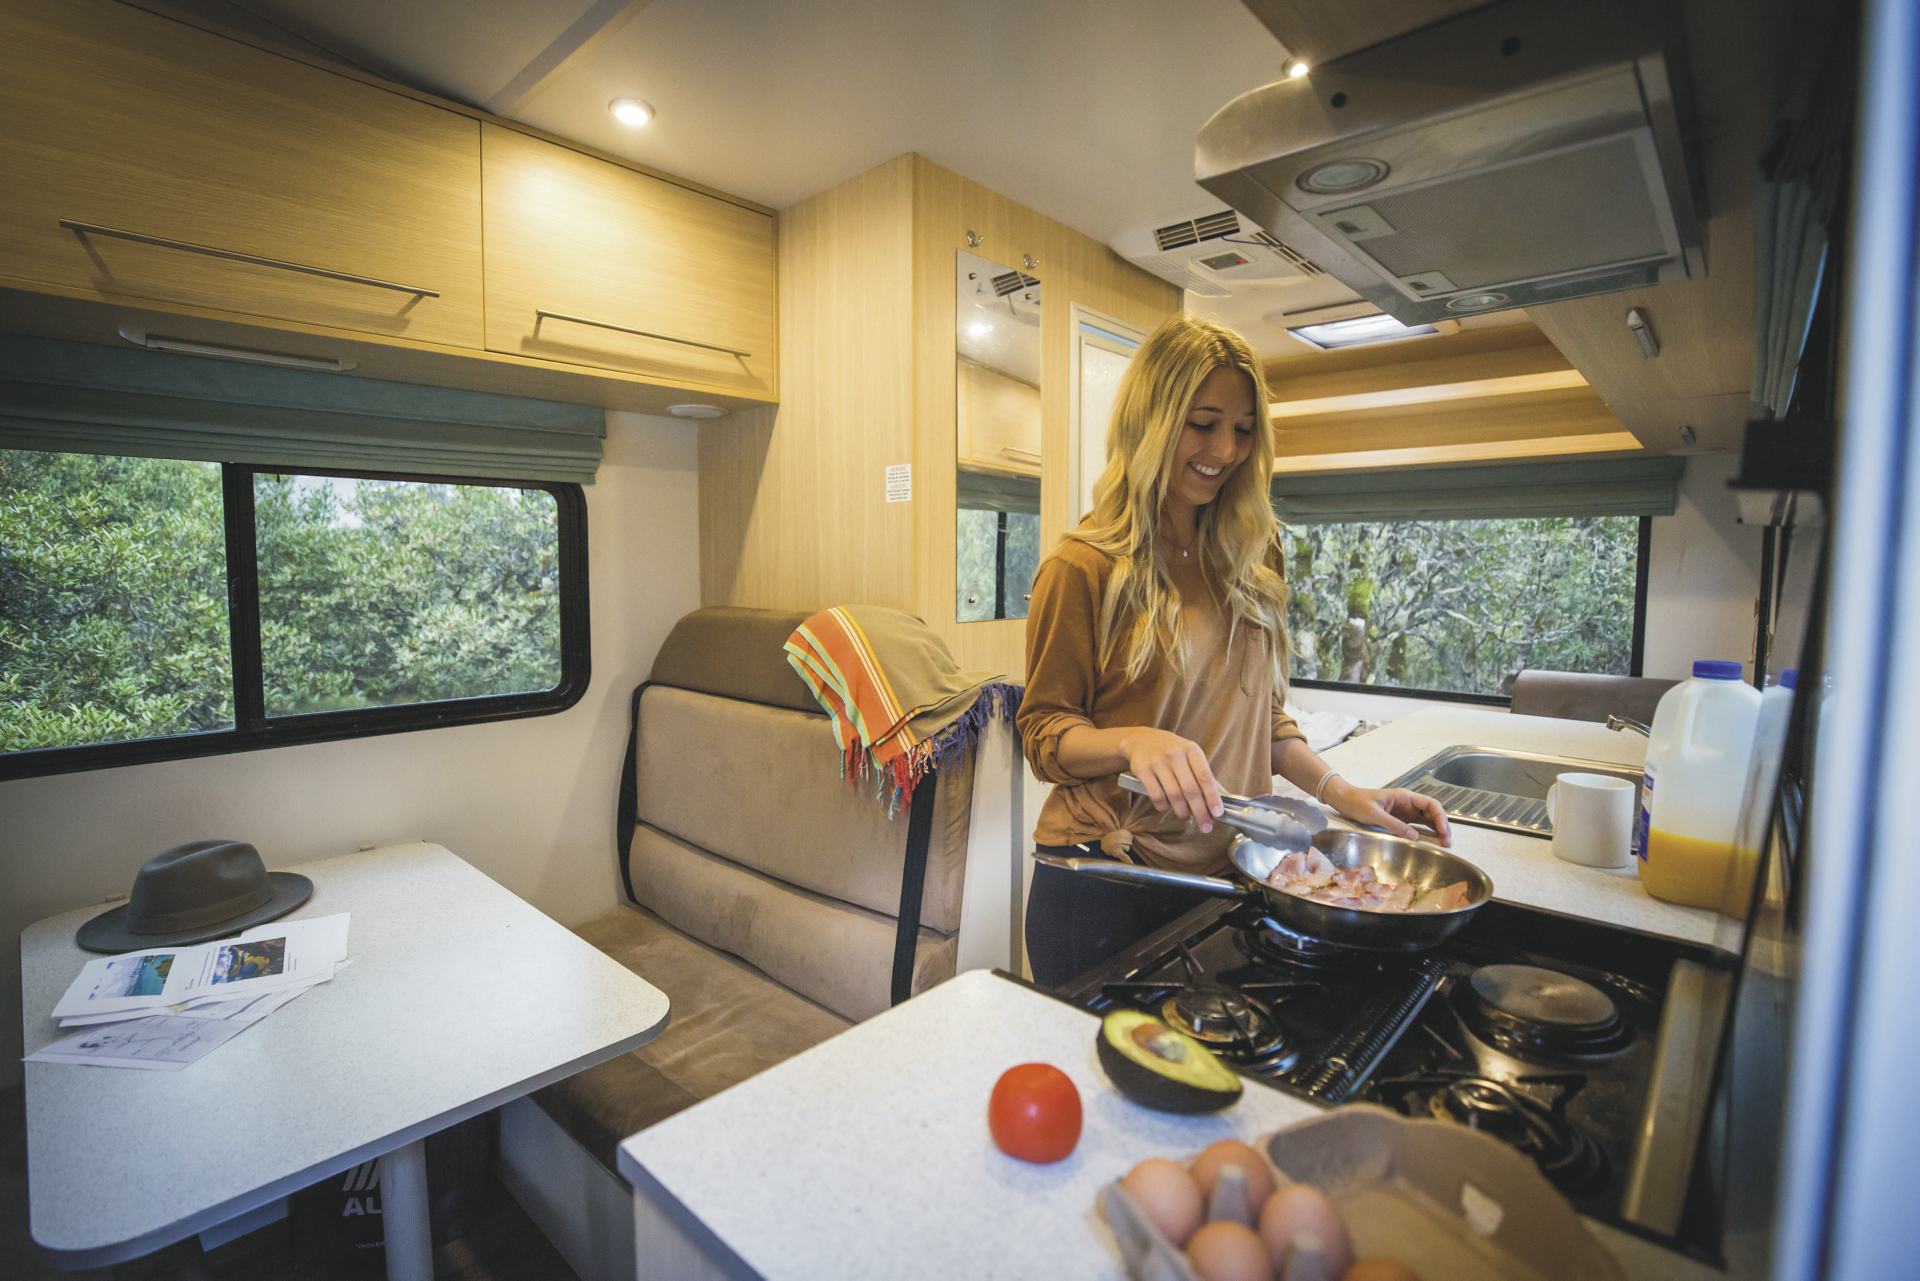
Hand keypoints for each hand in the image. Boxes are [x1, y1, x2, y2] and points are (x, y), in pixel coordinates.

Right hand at [1118, 728, 1223, 832]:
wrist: (1143, 740)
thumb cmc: (1173, 751)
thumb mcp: (1192, 756)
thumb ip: (1206, 776)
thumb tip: (1224, 797)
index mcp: (1192, 750)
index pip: (1205, 777)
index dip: (1212, 797)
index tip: (1218, 813)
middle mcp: (1175, 754)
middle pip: (1190, 789)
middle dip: (1200, 811)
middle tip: (1205, 826)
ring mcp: (1158, 762)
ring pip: (1173, 795)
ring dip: (1182, 812)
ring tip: (1187, 819)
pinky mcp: (1143, 770)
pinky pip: (1156, 795)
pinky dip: (1164, 806)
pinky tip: (1168, 808)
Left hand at [1326, 779, 1451, 844]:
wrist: (1344, 800)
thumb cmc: (1357, 802)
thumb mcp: (1375, 814)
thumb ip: (1394, 825)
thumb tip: (1414, 837)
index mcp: (1405, 797)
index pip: (1431, 804)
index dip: (1441, 817)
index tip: (1443, 831)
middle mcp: (1408, 803)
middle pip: (1433, 813)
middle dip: (1443, 826)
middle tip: (1447, 842)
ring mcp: (1405, 811)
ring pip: (1427, 820)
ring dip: (1437, 830)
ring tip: (1444, 843)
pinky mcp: (1400, 819)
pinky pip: (1417, 825)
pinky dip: (1426, 833)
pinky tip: (1431, 841)